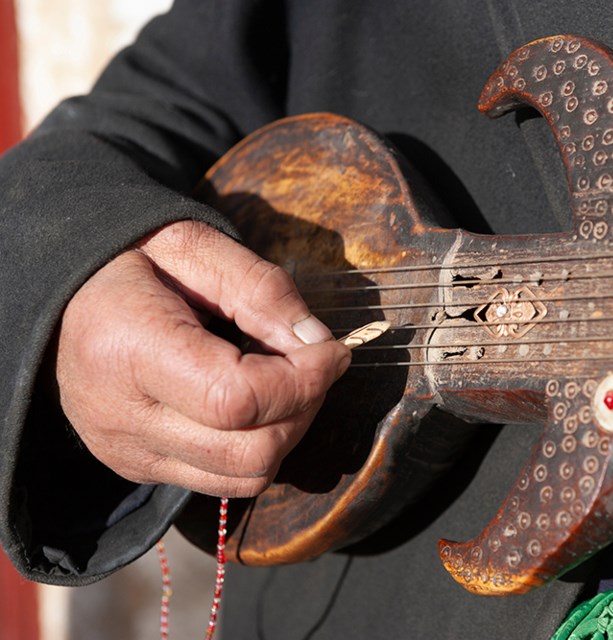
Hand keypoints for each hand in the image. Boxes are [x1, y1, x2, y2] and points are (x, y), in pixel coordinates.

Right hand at [55, 220, 350, 496]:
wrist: (62, 295)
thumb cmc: (133, 261)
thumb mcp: (196, 247)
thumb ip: (262, 290)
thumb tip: (318, 345)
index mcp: (127, 350)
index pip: (236, 400)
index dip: (303, 381)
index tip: (332, 350)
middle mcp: (121, 417)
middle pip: (248, 452)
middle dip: (305, 408)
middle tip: (316, 363)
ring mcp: (127, 453)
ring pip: (244, 477)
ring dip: (289, 432)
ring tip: (288, 382)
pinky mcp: (139, 467)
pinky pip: (223, 480)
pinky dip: (259, 447)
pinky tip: (258, 404)